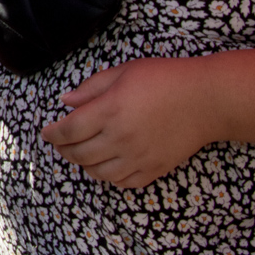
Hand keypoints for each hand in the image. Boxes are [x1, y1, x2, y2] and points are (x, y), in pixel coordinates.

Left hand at [39, 58, 221, 188]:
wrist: (207, 100)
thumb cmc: (166, 79)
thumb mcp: (124, 72)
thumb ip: (92, 88)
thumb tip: (66, 102)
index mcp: (109, 110)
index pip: (68, 130)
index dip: (52, 133)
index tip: (46, 132)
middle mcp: (120, 137)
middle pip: (79, 154)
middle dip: (64, 150)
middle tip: (60, 143)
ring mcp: (138, 157)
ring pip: (98, 172)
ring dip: (84, 164)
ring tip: (82, 153)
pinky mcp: (154, 169)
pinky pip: (123, 182)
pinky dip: (109, 177)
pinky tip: (107, 165)